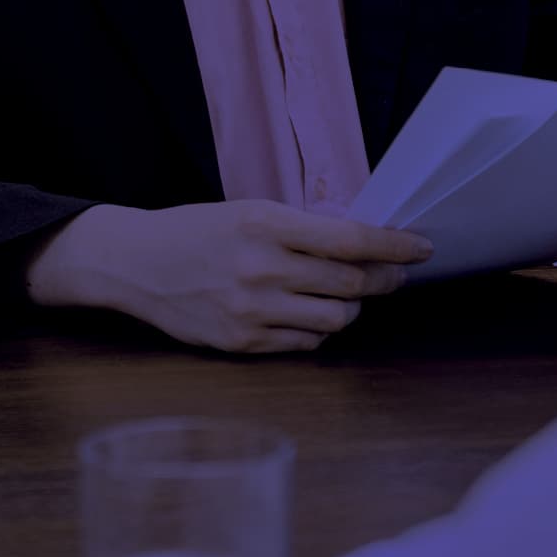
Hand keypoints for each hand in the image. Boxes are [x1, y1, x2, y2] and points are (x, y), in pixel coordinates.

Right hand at [26, 200, 431, 354]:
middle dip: (384, 279)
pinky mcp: (242, 343)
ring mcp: (252, 311)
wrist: (135, 264)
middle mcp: (261, 269)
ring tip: (344, 295)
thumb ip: (301, 228)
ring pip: (336, 320)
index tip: (421, 247)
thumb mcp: (247, 212)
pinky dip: (317, 330)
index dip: (395, 246)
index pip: (351, 240)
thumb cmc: (195, 232)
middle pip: (351, 283)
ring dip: (351, 308)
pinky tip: (307, 314)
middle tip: (393, 274)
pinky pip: (305, 344)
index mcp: (265, 224)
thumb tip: (364, 242)